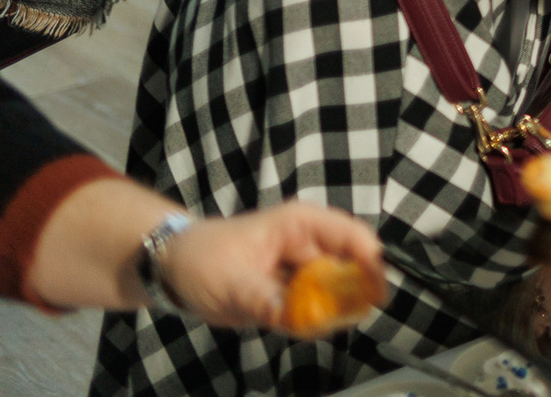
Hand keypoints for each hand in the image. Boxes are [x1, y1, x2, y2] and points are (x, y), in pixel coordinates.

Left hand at [156, 198, 387, 333]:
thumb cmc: (200, 259)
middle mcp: (311, 242)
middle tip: (342, 321)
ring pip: (337, 290)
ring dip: (332, 310)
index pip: (354, 237)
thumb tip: (294, 318)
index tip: (377, 296)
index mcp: (302, 225)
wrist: (173, 266)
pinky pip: (317, 305)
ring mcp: (304, 266)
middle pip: (352, 267)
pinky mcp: (295, 287)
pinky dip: (314, 319)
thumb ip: (262, 299)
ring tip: (313, 326)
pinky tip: (301, 326)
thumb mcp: (228, 280)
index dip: (373, 263)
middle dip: (352, 296)